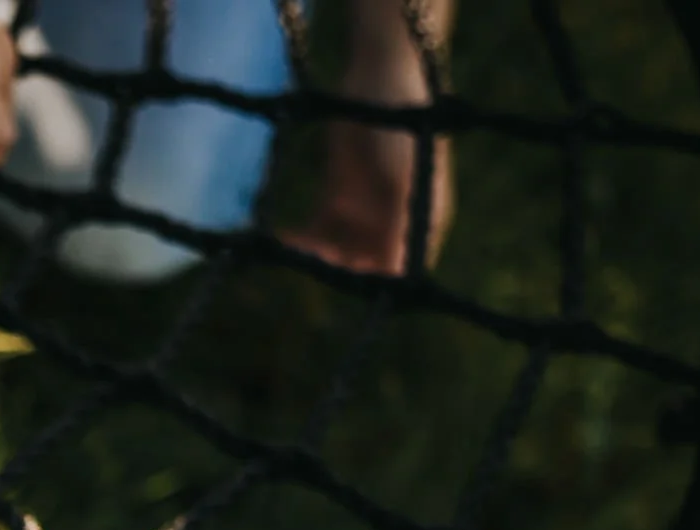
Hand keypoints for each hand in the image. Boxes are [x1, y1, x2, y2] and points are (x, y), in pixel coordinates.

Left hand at [282, 121, 454, 275]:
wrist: (378, 74)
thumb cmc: (399, 129)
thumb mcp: (400, 183)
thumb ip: (396, 229)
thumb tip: (396, 278)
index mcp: (421, 223)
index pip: (401, 270)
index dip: (377, 284)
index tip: (349, 284)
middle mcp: (394, 224)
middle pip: (366, 265)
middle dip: (340, 270)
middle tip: (314, 261)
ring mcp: (364, 211)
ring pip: (338, 250)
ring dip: (316, 256)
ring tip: (291, 249)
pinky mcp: (337, 195)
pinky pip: (316, 229)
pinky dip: (299, 238)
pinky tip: (279, 240)